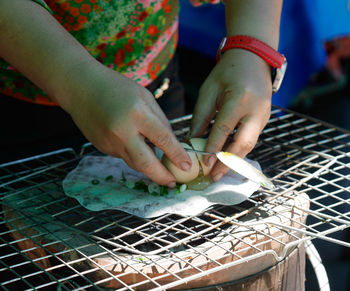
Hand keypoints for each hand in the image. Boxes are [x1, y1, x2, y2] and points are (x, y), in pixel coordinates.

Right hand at [66, 61, 191, 186]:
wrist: (80, 87)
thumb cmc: (116, 87)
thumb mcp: (145, 97)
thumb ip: (159, 121)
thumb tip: (170, 144)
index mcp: (137, 114)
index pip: (163, 139)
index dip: (177, 155)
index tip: (188, 166)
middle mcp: (122, 132)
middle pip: (145, 163)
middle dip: (161, 177)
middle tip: (173, 183)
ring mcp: (109, 142)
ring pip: (134, 162)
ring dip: (148, 167)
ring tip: (160, 168)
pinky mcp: (102, 147)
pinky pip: (123, 155)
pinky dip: (133, 154)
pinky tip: (133, 143)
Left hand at [190, 49, 271, 180]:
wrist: (253, 59)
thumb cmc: (226, 73)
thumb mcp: (209, 91)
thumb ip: (201, 117)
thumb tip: (192, 141)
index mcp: (240, 98)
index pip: (225, 128)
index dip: (213, 147)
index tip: (204, 163)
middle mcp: (256, 109)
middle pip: (243, 143)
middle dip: (227, 163)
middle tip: (214, 177)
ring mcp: (264, 115)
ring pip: (249, 145)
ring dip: (234, 161)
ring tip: (219, 173)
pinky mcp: (265, 119)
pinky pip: (251, 139)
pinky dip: (238, 151)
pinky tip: (227, 160)